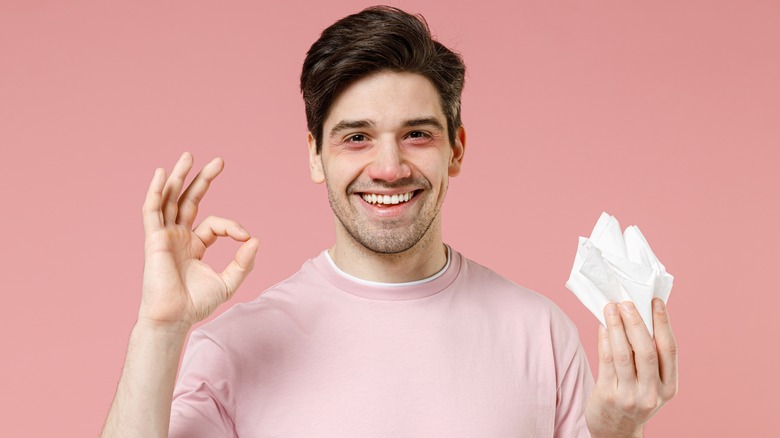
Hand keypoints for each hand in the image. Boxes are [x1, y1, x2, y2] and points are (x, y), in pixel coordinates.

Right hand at [139, 152, 259, 329]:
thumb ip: (244, 262)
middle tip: (219, 161)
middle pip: (189, 200)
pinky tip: (162, 174)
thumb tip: (256, 240)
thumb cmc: (196, 304)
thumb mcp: (228, 282)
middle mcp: (178, 236)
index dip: (232, 226)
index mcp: (194, 245)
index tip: (245, 237)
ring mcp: (165, 236)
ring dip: (179, 177)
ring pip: (170, 199)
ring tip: (189, 156)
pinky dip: (155, 191)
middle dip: (203, 180)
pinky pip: (151, 210)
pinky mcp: (153, 239)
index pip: (214, 224)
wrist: (174, 317)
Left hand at [586, 299, 677, 437]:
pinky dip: (605, 339)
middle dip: (636, 323)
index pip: (670, 350)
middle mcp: (652, 393)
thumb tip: (638, 314)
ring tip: (610, 308)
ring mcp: (630, 396)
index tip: (656, 301)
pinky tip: (603, 326)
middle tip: (627, 302)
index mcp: (669, 387)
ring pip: (623, 354)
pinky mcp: (608, 395)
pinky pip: (606, 361)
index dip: (663, 323)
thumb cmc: (634, 397)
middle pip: (647, 351)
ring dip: (616, 327)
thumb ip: (649, 356)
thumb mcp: (651, 383)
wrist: (615, 430)